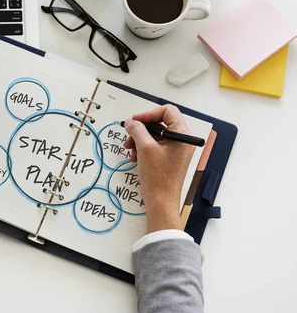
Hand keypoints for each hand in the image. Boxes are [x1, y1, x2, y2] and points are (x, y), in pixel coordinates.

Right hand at [123, 105, 195, 232]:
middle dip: (142, 129)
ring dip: (140, 140)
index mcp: (182, 135)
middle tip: (129, 135)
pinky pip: (155, 146)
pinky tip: (135, 157)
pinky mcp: (169, 158)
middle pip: (160, 123)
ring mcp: (176, 150)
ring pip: (155, 135)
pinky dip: (143, 148)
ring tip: (130, 149)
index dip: (149, 114)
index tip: (135, 121)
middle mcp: (182, 140)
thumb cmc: (158, 177)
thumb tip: (131, 122)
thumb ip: (137, 130)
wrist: (161, 201)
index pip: (167, 112)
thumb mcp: (145, 148)